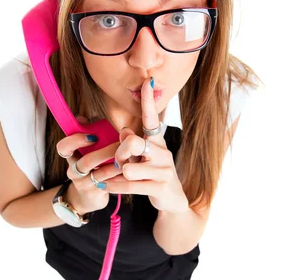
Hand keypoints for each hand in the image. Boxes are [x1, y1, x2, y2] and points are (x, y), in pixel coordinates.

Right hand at [56, 116, 122, 214]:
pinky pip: (109, 184)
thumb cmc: (93, 166)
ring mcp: (84, 184)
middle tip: (120, 145)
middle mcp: (74, 171)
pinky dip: (120, 176)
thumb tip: (81, 117)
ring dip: (116, 164)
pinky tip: (129, 169)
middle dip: (105, 152)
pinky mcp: (95, 194)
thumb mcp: (88, 149)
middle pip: (85, 162)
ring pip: (100, 174)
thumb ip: (87, 132)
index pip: (63, 147)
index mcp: (71, 156)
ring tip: (129, 157)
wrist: (90, 196)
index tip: (93, 137)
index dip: (76, 140)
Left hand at [106, 77, 188, 213]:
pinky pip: (130, 185)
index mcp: (156, 140)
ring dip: (118, 175)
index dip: (148, 100)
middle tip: (117, 162)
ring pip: (128, 168)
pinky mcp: (160, 187)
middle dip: (119, 153)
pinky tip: (109, 186)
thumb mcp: (141, 156)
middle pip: (132, 143)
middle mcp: (162, 152)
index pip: (151, 117)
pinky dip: (115, 187)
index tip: (148, 80)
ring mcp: (163, 170)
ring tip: (121, 178)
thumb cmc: (151, 172)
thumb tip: (123, 130)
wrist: (171, 199)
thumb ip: (131, 142)